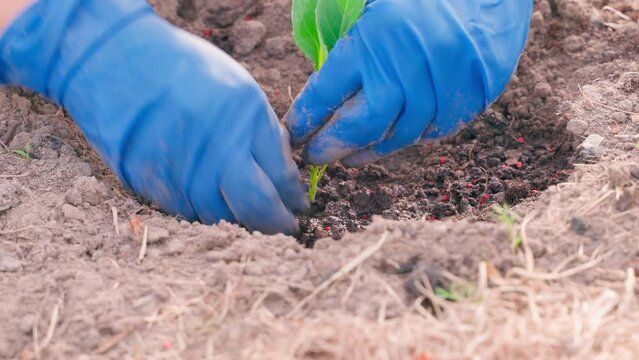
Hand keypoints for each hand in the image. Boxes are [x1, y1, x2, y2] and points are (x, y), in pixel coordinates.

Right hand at [0, 0, 307, 234]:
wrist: (114, 62)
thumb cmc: (182, 68)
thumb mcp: (238, 87)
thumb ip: (262, 130)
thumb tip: (283, 171)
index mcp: (245, 121)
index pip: (282, 177)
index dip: (294, 198)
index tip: (298, 205)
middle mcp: (217, 152)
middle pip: (258, 209)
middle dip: (278, 224)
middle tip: (286, 228)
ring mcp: (183, 174)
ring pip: (223, 219)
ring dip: (241, 222)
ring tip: (251, 219)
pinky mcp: (154, 187)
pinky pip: (190, 214)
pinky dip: (207, 214)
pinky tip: (214, 204)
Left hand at [285, 0, 532, 165]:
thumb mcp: (374, 7)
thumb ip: (351, 45)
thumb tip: (323, 96)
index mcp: (373, 38)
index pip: (325, 92)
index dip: (305, 119)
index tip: (295, 134)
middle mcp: (406, 64)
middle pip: (362, 126)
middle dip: (333, 146)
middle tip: (317, 156)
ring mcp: (443, 82)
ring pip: (402, 135)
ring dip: (374, 150)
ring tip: (354, 155)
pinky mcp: (474, 93)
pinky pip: (439, 129)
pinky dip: (417, 136)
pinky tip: (400, 135)